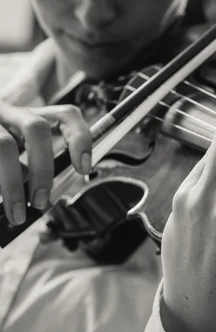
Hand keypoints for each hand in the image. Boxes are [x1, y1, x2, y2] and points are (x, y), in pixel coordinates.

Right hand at [0, 102, 91, 224]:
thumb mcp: (15, 153)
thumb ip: (32, 169)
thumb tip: (41, 202)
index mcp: (29, 116)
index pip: (66, 115)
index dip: (80, 139)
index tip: (84, 168)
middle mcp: (8, 111)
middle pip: (36, 128)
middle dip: (43, 168)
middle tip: (42, 201)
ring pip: (4, 145)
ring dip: (12, 184)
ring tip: (15, 212)